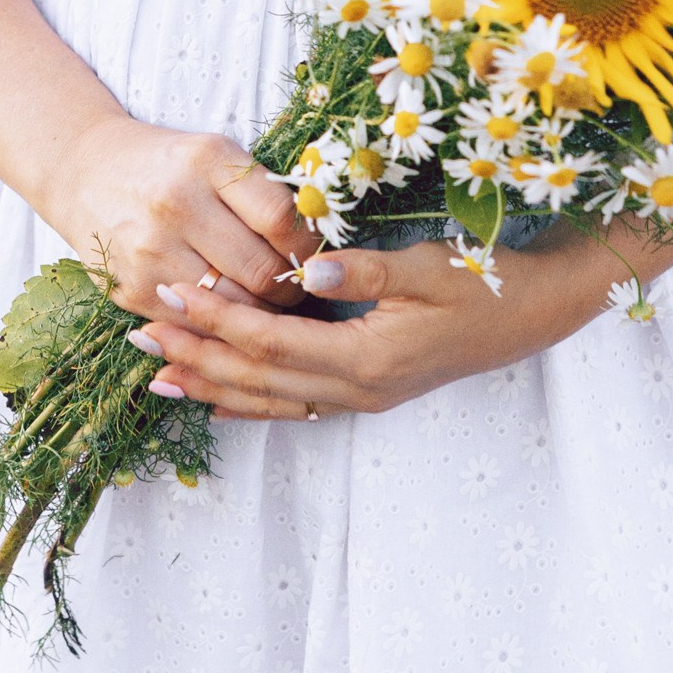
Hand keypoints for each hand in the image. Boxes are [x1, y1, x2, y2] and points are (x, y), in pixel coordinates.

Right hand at [42, 111, 309, 320]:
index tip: (315, 254)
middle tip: (298, 289)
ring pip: (232, 308)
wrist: (84, 171)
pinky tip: (231, 318)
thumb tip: (318, 244)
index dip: (309, 245)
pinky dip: (220, 329)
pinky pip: (194, 326)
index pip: (281, 217)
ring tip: (269, 305)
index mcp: (208, 161)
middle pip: (260, 270)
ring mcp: (150, 252)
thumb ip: (262, 193)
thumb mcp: (216, 155)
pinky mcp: (131, 290)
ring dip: (260, 316)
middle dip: (290, 289)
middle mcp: (177, 205)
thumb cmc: (166, 164)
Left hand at [131, 226, 672, 421]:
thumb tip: (304, 269)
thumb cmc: (485, 284)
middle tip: (138, 335)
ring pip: (267, 401)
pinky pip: (290, 404)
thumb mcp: (429, 269)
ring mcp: (359, 398)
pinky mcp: (363, 390)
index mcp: (368, 360)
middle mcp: (356, 390)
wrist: (534, 316)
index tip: (170, 295)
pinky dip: (246, 397)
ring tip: (155, 372)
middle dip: (195, 356)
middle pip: (257, 380)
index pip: (272, 345)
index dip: (217, 322)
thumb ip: (364, 271)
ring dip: (209, 383)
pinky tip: (215, 390)